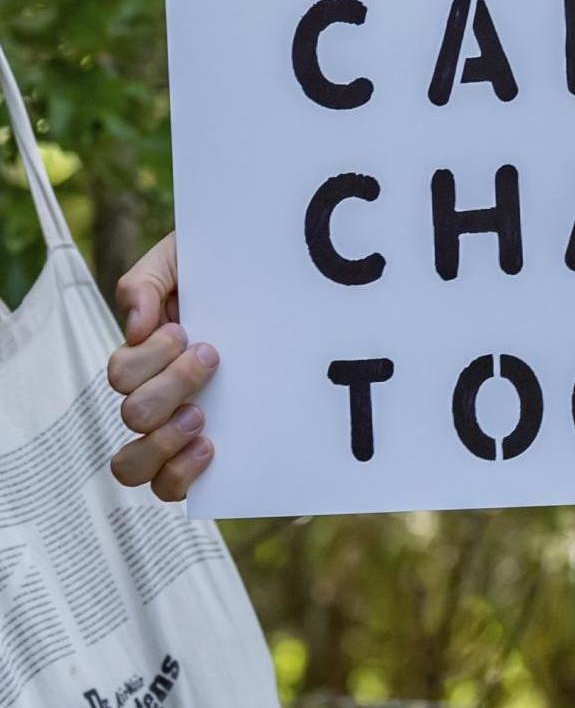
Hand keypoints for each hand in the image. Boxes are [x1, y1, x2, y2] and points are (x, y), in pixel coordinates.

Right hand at [105, 232, 219, 500]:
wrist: (276, 286)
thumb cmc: (225, 276)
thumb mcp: (181, 262)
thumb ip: (145, 283)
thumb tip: (136, 328)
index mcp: (150, 357)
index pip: (122, 374)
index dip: (149, 357)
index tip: (186, 330)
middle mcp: (158, 397)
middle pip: (133, 413)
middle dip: (170, 386)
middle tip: (212, 359)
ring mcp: (178, 429)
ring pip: (133, 465)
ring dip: (163, 440)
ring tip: (202, 416)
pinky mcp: (203, 454)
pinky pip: (168, 488)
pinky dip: (179, 475)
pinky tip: (210, 447)